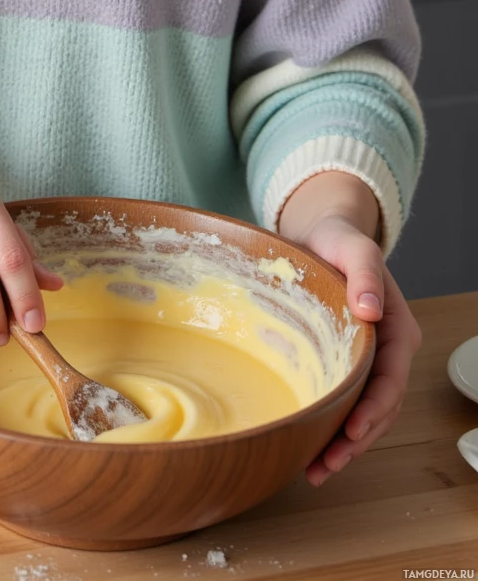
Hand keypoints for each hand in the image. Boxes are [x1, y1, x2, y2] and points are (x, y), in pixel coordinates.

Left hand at [277, 174, 421, 485]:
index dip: (375, 409)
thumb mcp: (353, 247)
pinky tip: (308, 450)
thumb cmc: (338, 240)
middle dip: (356, 442)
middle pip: (380, 408)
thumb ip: (365, 274)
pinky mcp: (344, 366)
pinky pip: (344, 404)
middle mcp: (387, 353)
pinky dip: (331, 429)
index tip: (353, 432)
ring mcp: (367, 363)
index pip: (392, 380)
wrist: (321, 235)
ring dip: (343, 446)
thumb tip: (370, 310)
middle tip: (325, 465)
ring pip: (363, 414)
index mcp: (398, 330)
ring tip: (315, 471)